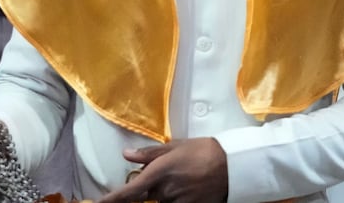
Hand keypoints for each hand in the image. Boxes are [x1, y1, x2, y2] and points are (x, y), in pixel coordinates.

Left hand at [97, 138, 227, 202]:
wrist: (232, 166)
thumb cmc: (203, 151)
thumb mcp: (175, 146)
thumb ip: (149, 153)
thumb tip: (126, 154)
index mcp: (158, 174)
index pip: (128, 193)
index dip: (112, 200)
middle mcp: (164, 193)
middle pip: (147, 197)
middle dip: (152, 188)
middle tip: (174, 174)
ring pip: (162, 201)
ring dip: (167, 193)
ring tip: (186, 178)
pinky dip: (178, 197)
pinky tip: (190, 187)